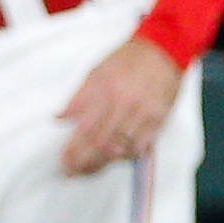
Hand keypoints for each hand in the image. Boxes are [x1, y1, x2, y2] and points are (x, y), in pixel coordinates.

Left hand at [58, 37, 182, 176]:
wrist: (164, 50)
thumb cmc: (129, 59)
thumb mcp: (97, 71)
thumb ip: (79, 97)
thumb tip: (60, 117)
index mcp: (107, 92)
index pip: (86, 130)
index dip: (74, 150)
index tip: (65, 162)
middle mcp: (126, 105)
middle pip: (103, 143)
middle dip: (86, 162)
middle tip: (74, 172)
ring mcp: (144, 114)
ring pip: (123, 148)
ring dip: (105, 162)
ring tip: (90, 169)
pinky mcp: (159, 119)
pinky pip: (142, 145)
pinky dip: (128, 155)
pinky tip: (116, 159)